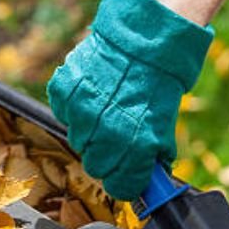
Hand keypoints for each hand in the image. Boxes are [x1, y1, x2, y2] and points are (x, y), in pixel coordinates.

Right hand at [46, 0, 213, 199]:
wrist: (143, 41)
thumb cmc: (158, 85)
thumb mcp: (165, 127)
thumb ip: (154, 157)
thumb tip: (151, 180)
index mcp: (136, 146)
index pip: (120, 187)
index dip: (125, 184)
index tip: (127, 178)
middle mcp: (106, 133)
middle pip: (96, 167)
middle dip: (108, 159)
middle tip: (118, 142)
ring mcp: (82, 112)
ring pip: (79, 141)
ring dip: (91, 133)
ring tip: (107, 112)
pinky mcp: (64, 92)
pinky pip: (64, 114)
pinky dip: (75, 109)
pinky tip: (93, 97)